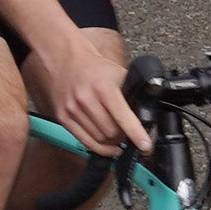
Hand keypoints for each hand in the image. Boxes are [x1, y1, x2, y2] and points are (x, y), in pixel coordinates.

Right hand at [28, 31, 145, 156]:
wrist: (66, 61)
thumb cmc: (95, 69)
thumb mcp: (119, 75)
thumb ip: (132, 93)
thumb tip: (147, 115)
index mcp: (103, 87)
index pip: (122, 116)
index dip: (136, 134)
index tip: (145, 145)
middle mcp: (85, 99)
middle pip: (111, 132)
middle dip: (124, 137)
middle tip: (130, 136)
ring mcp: (72, 110)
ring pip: (99, 139)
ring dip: (112, 143)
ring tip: (118, 138)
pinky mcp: (63, 117)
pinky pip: (84, 141)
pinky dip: (99, 148)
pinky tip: (108, 147)